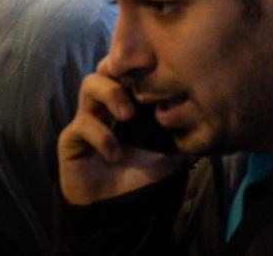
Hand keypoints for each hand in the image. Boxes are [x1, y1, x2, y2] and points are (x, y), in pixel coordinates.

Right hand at [58, 65, 187, 206]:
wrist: (114, 209)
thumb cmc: (139, 177)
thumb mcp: (168, 153)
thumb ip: (182, 133)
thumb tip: (201, 116)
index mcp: (128, 103)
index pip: (131, 71)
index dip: (141, 64)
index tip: (160, 71)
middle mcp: (106, 105)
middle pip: (107, 67)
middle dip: (122, 70)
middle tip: (141, 91)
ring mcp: (87, 118)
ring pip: (90, 84)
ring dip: (111, 94)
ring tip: (128, 116)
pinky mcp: (71, 138)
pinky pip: (83, 124)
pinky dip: (102, 136)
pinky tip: (115, 155)